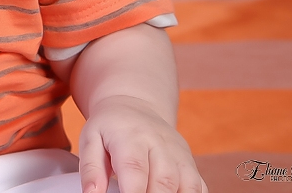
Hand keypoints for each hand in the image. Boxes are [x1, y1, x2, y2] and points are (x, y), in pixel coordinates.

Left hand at [79, 94, 205, 192]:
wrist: (135, 106)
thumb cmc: (109, 128)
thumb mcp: (91, 139)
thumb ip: (91, 169)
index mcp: (131, 138)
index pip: (135, 170)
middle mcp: (160, 145)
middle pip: (164, 182)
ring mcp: (179, 155)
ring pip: (188, 186)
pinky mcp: (191, 164)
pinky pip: (200, 187)